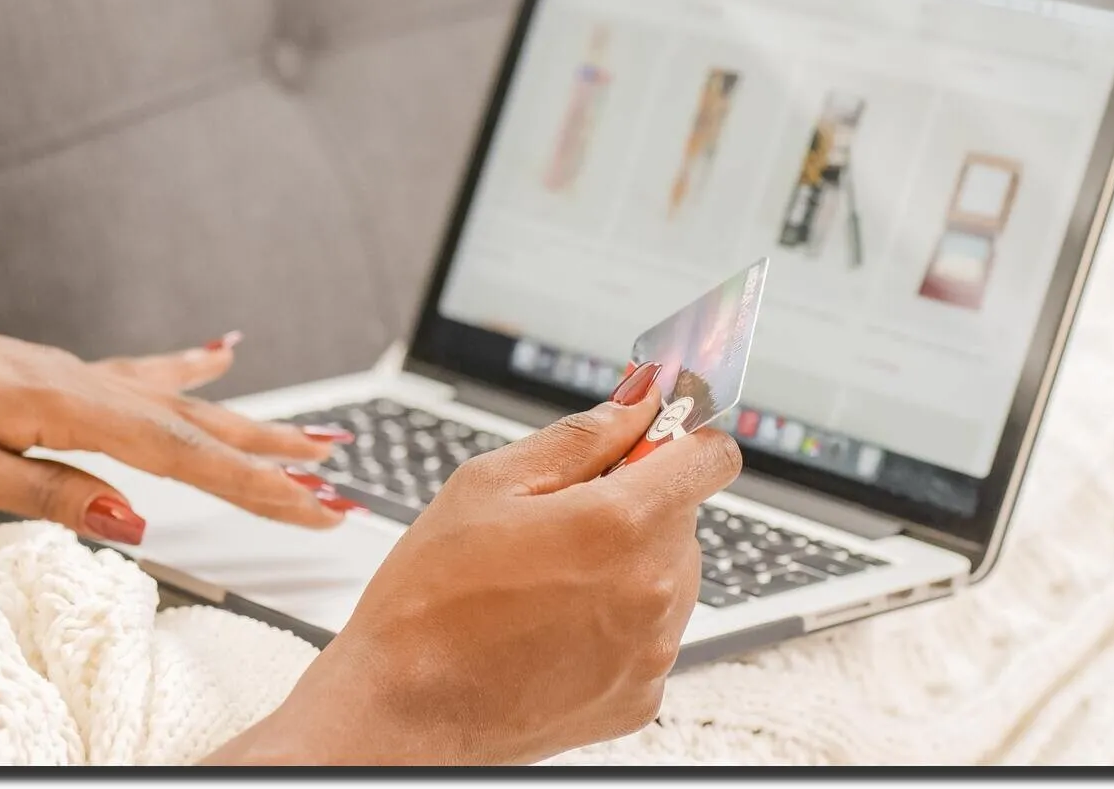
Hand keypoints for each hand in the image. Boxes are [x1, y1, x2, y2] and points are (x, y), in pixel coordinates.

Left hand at [0, 315, 354, 540]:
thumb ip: (51, 492)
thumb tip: (138, 516)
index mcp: (67, 407)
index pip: (185, 455)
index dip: (258, 486)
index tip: (318, 508)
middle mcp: (82, 382)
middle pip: (200, 424)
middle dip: (275, 456)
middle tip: (343, 477)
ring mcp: (73, 374)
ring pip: (183, 401)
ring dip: (251, 420)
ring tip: (316, 432)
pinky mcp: (54, 376)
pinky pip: (143, 372)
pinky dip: (190, 366)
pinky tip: (224, 348)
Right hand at [211, 363, 742, 764]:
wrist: (402, 712)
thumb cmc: (430, 601)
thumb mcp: (488, 484)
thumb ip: (580, 435)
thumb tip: (639, 400)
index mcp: (622, 524)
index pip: (711, 457)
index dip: (682, 438)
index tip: (653, 440)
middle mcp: (654, 590)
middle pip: (683, 517)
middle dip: (634, 505)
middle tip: (559, 523)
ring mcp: (653, 650)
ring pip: (668, 576)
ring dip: (628, 565)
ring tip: (546, 583)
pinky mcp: (640, 695)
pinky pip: (650, 634)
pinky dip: (616, 623)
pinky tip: (553, 627)